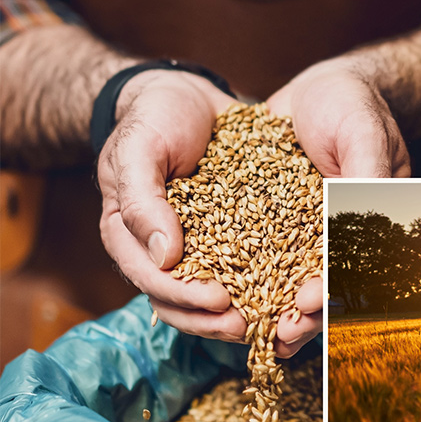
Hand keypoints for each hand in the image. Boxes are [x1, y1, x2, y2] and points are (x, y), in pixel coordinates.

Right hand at [97, 70, 246, 340]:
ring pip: (213, 296)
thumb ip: (142, 200)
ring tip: (272, 320)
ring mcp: (196, 246)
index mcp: (131, 236)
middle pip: (181, 303)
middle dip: (214, 320)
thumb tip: (164, 257)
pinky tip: (289, 292)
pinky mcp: (229, 235)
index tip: (219, 299)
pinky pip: (244, 267)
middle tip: (250, 325)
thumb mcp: (138, 150)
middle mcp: (162, 250)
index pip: (153, 282)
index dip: (184, 297)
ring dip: (240, 313)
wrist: (186, 96)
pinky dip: (263, 285)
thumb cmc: (153, 118)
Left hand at [266, 53, 409, 351]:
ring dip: (265, 305)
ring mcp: (296, 231)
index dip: (330, 288)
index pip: (347, 265)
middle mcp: (327, 235)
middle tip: (277, 337)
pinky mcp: (265, 220)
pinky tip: (217, 289)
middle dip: (297, 314)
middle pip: (314, 284)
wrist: (317, 88)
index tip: (307, 302)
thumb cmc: (352, 105)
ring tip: (245, 329)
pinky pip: (250, 249)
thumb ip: (366, 173)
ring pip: (281, 277)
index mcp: (358, 224)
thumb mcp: (363, 133)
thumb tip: (361, 209)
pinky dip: (237, 272)